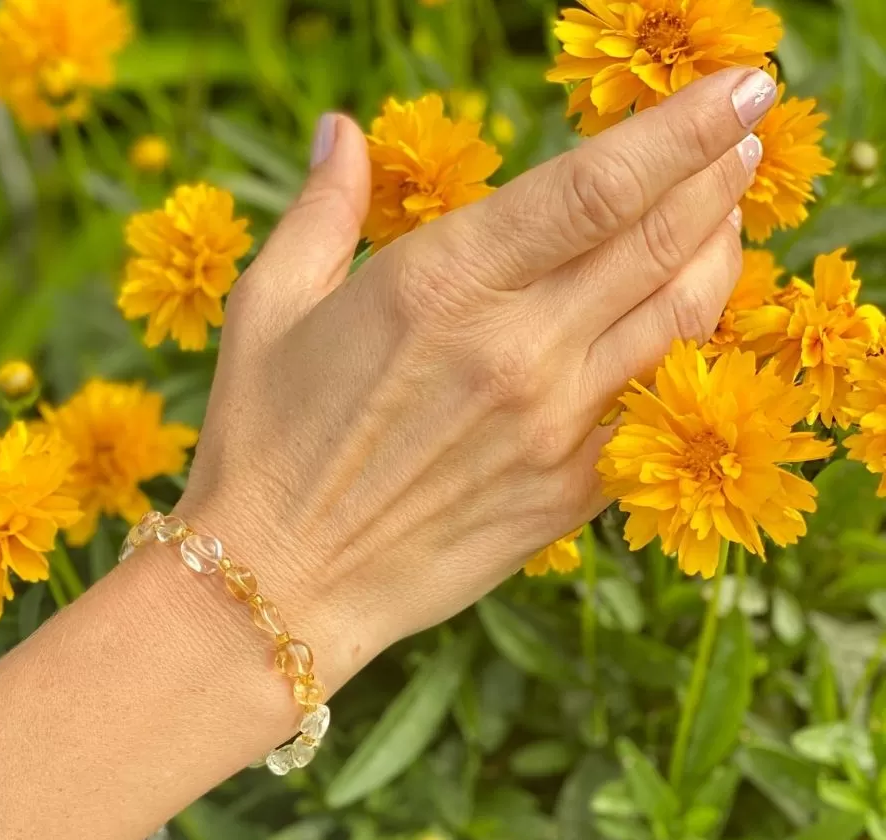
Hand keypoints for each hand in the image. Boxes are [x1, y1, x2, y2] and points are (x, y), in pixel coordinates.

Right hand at [180, 68, 774, 685]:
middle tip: (744, 141)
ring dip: (718, 256)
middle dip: (722, 174)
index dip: (686, 127)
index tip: (740, 91)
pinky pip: (653, 408)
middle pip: (663, 240)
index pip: (601, 185)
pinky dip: (679, 355)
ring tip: (724, 218)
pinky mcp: (566, 495)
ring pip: (681, 322)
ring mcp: (552, 429)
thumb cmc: (259, 446)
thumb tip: (344, 133)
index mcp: (441, 285)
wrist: (278, 585)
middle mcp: (514, 351)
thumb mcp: (267, 310)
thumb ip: (322, 210)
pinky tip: (670, 327)